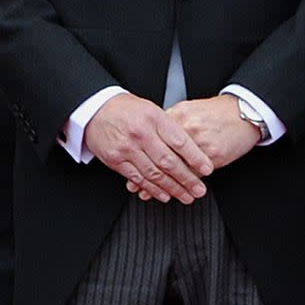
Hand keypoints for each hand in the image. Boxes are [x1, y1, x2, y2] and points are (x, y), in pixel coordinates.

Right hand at [84, 93, 213, 204]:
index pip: (180, 141)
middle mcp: (142, 134)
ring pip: (154, 174)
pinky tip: (165, 195)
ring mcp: (128, 148)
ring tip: (186, 196)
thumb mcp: (152, 109)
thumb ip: (170, 126)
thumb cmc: (128, 108)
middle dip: (187, 179)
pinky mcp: (116, 160)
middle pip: (169, 162)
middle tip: (200, 189)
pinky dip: (153, 189)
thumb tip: (192, 146)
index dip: (196, 157)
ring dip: (173, 188)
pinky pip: (138, 179)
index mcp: (154, 118)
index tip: (208, 168)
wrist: (96, 109)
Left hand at [129, 95, 259, 199]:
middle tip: (137, 187)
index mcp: (179, 114)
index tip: (132, 168)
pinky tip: (180, 190)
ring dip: (166, 183)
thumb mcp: (192, 110)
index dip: (141, 156)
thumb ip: (172, 123)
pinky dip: (186, 183)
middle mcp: (188, 127)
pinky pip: (196, 173)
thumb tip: (151, 138)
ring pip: (178, 167)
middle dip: (148, 174)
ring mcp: (200, 142)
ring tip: (156, 193)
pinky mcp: (213, 154)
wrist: (244, 112)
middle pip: (162, 155)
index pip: (154, 137)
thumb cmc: (218, 112)